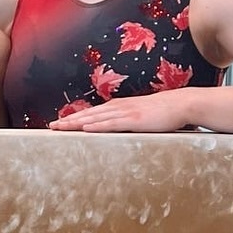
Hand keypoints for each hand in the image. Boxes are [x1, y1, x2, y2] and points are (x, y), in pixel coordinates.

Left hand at [49, 90, 192, 132]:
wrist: (181, 104)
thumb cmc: (162, 111)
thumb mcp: (139, 114)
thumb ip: (126, 120)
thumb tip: (115, 128)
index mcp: (118, 106)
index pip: (91, 112)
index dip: (74, 118)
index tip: (60, 123)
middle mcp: (117, 107)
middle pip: (88, 114)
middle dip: (68, 120)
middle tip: (51, 126)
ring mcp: (125, 112)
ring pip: (95, 118)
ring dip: (76, 123)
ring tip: (60, 127)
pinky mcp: (133, 120)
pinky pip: (111, 123)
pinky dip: (97, 126)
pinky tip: (84, 128)